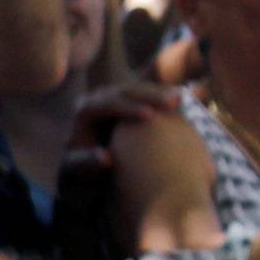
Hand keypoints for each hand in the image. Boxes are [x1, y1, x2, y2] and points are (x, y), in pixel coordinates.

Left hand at [68, 80, 182, 165]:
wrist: (84, 166)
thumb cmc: (82, 170)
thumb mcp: (78, 170)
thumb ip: (87, 163)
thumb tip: (106, 158)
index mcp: (84, 111)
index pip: (107, 103)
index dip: (129, 108)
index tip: (151, 116)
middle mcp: (97, 99)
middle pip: (125, 90)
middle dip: (150, 94)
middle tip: (172, 102)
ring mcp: (113, 98)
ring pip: (138, 88)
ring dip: (160, 92)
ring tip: (180, 99)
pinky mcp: (126, 102)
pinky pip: (146, 95)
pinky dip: (162, 96)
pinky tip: (181, 100)